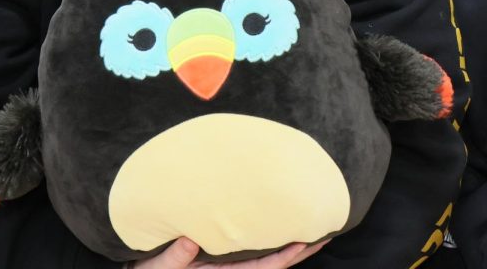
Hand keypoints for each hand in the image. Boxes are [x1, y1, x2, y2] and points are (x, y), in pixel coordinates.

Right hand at [133, 239, 327, 268]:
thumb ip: (174, 258)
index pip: (261, 268)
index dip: (284, 256)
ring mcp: (229, 262)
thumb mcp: (157, 267)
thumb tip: (190, 241)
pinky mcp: (223, 255)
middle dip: (301, 250)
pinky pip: (255, 248)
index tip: (304, 242)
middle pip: (274, 263)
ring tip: (316, 224)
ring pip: (268, 255)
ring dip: (293, 243)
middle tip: (328, 230)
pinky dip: (273, 237)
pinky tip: (285, 223)